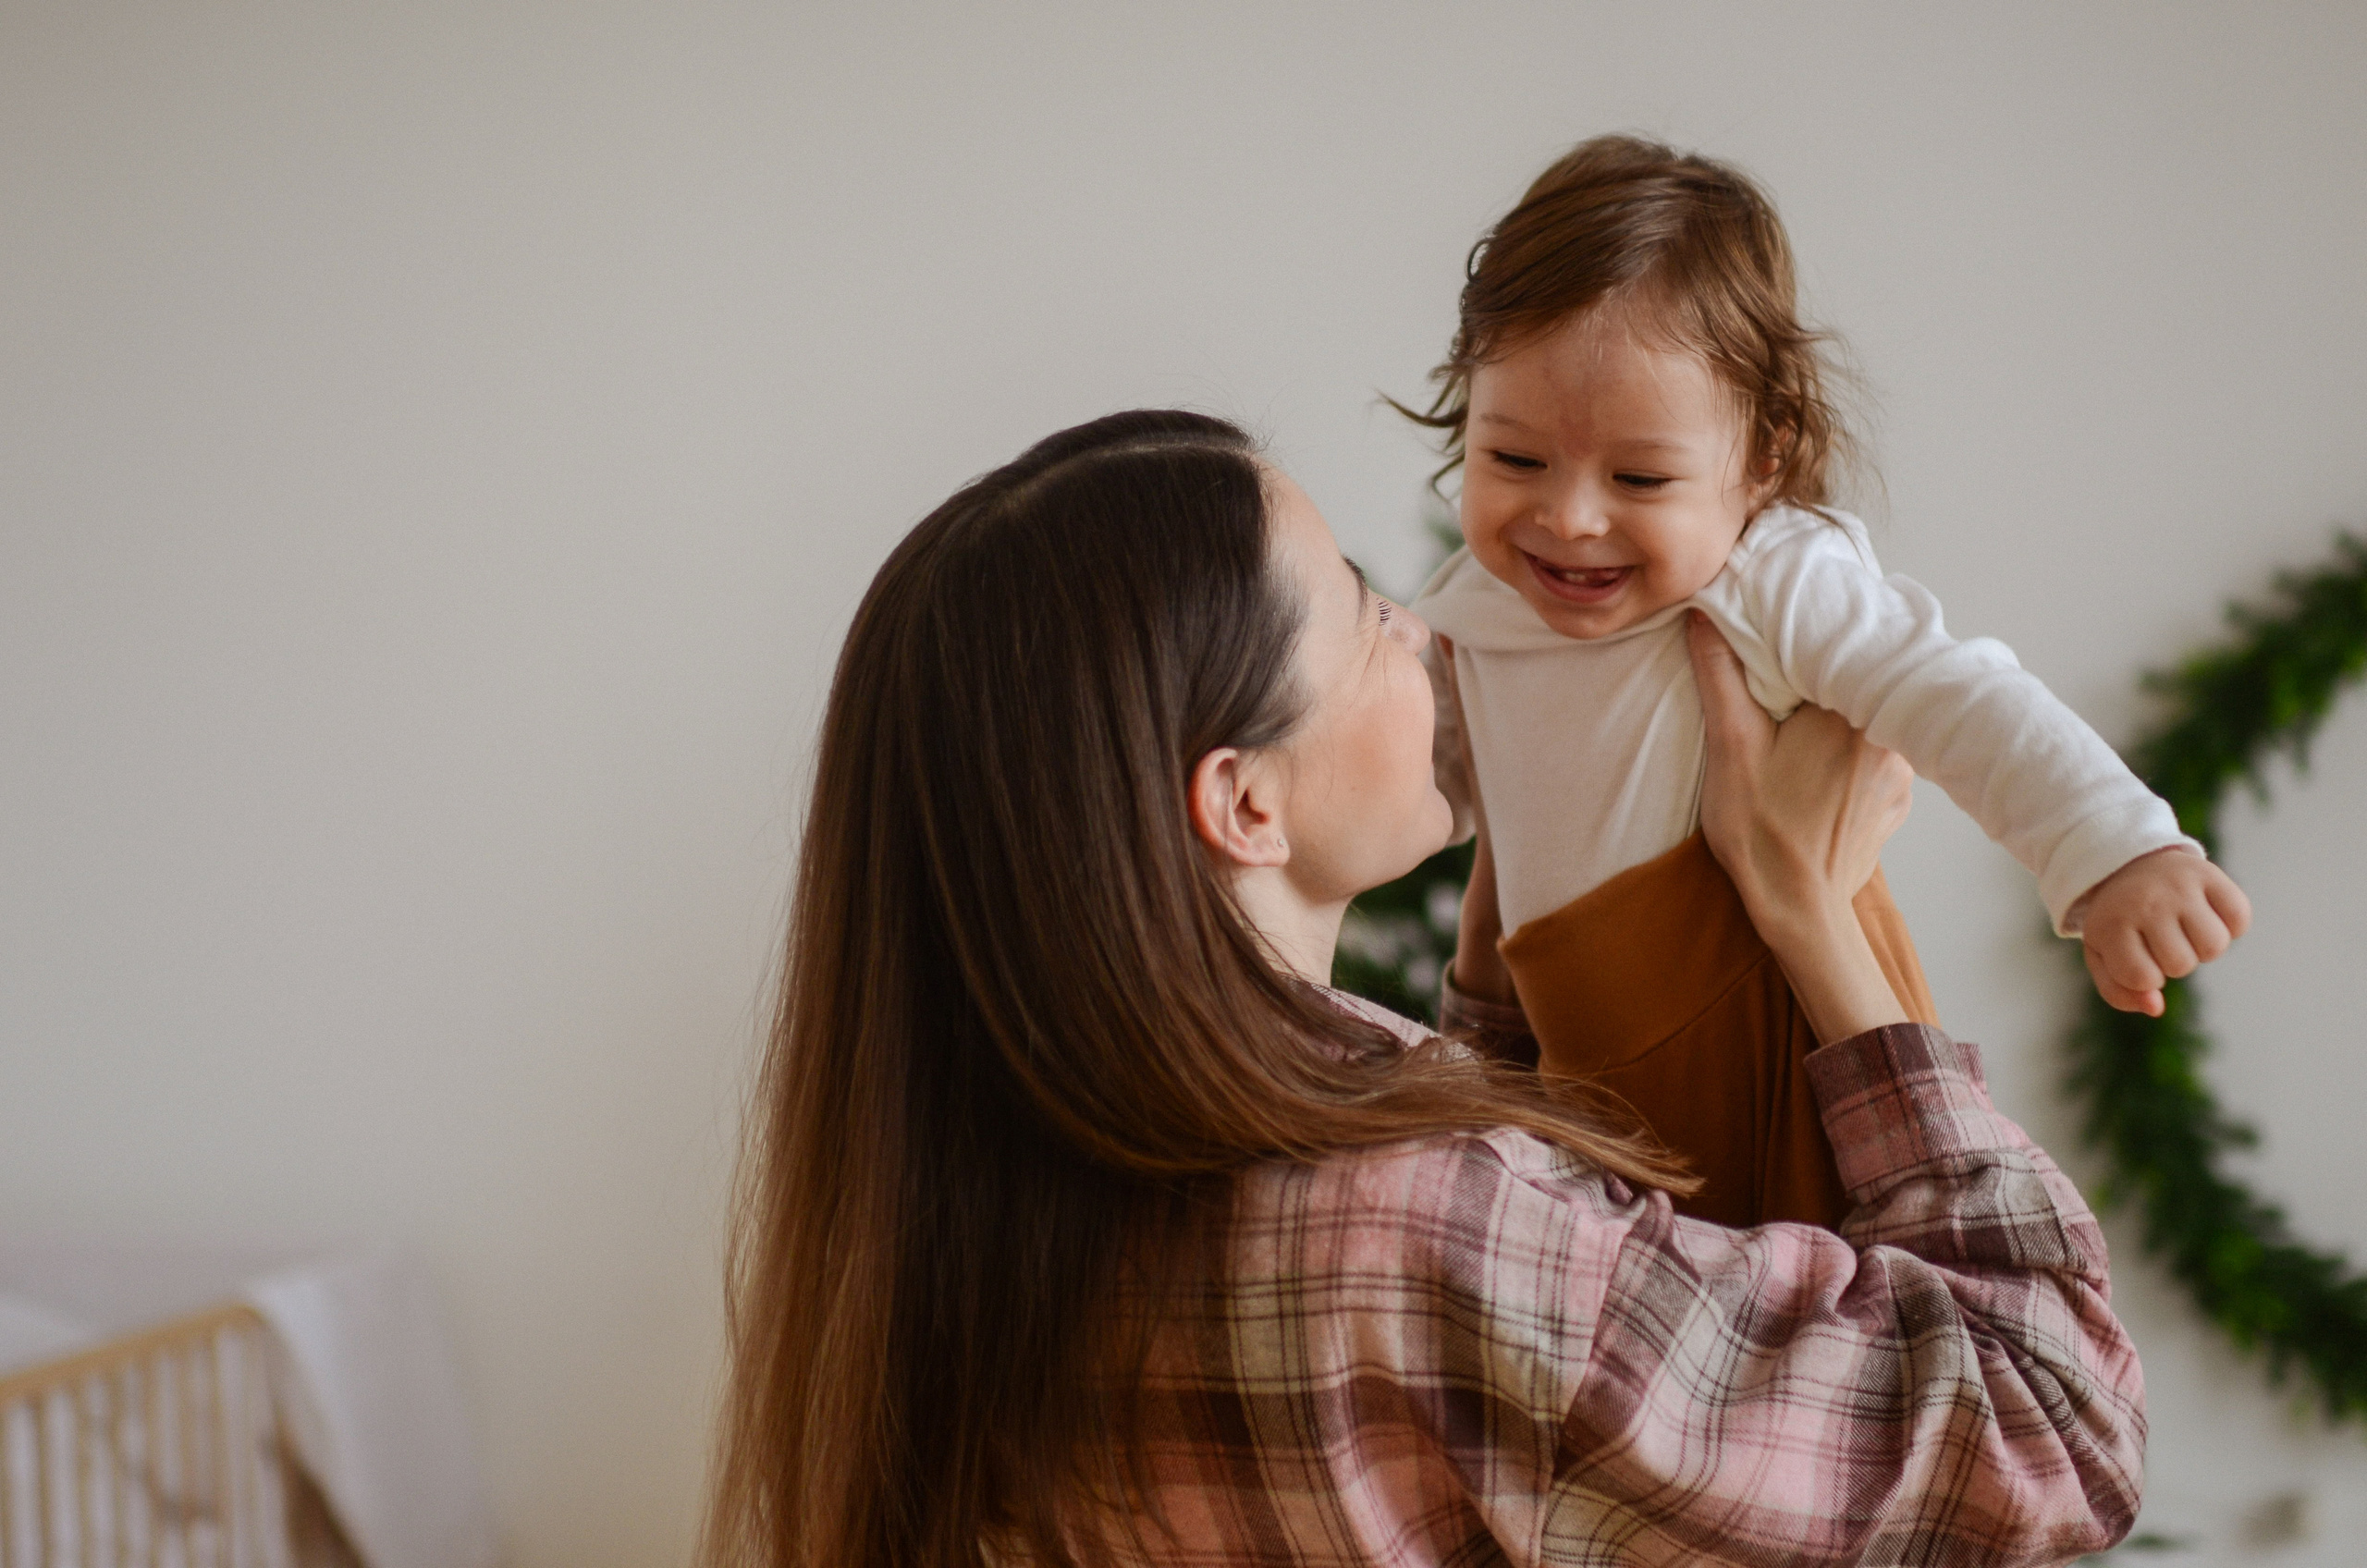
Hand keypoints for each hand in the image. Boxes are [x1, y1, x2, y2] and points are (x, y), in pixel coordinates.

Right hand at [1688, 612, 1914, 1042]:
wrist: (1798, 910)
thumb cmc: (1763, 834)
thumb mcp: (1730, 747)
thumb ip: (1721, 675)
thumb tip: (1705, 617)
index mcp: (1856, 713)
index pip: (1839, 649)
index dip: (1809, 641)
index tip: (1782, 641)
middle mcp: (1892, 736)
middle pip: (1856, 683)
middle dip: (1820, 680)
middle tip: (1782, 690)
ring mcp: (1900, 771)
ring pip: (1867, 719)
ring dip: (1836, 717)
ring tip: (1798, 733)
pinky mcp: (1896, 798)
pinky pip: (1874, 754)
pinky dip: (1847, 753)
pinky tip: (1815, 770)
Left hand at [2079, 847, 2251, 1015]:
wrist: (2131, 865)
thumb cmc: (2120, 921)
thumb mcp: (2104, 956)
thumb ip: (2119, 992)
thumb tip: (2155, 1007)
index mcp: (2111, 924)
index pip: (2143, 979)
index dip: (2147, 977)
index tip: (2137, 956)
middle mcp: (2145, 902)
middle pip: (2182, 964)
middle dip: (2174, 961)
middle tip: (2160, 937)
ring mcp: (2178, 886)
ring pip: (2214, 947)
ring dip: (2203, 947)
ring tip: (2184, 927)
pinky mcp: (2209, 874)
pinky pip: (2239, 919)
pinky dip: (2231, 925)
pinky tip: (2207, 914)